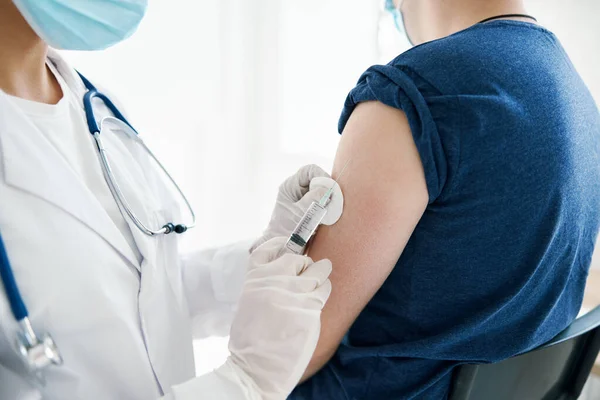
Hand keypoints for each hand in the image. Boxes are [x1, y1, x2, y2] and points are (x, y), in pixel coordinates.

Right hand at [162, 237, 331, 399]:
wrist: (256, 367)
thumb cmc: (251, 339)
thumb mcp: (249, 302)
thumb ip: (264, 284)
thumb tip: (282, 272)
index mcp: (254, 279)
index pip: (268, 249)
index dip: (280, 244)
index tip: (288, 245)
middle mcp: (273, 281)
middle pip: (297, 259)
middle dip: (304, 264)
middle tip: (306, 272)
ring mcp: (293, 292)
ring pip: (316, 271)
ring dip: (319, 274)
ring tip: (319, 278)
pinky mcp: (310, 307)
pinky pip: (324, 288)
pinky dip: (325, 288)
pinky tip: (321, 292)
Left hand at [250, 165, 343, 252]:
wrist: (282, 249)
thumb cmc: (285, 231)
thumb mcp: (299, 214)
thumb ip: (313, 199)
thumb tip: (328, 189)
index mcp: (290, 187)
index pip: (309, 171)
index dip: (321, 175)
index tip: (329, 188)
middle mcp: (298, 191)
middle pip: (318, 180)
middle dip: (327, 188)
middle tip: (332, 200)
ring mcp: (305, 200)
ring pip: (323, 191)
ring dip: (329, 199)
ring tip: (330, 209)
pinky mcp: (312, 210)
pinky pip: (325, 203)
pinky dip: (329, 207)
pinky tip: (329, 215)